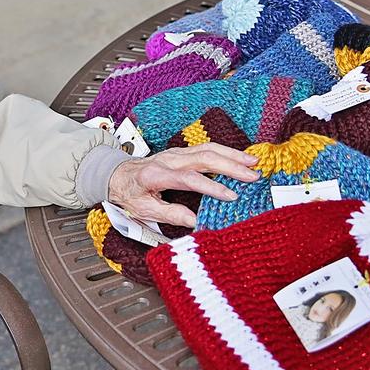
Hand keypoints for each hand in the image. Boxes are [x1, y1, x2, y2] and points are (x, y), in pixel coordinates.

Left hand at [107, 143, 258, 227]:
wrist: (116, 174)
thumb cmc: (129, 193)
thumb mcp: (144, 210)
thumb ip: (170, 214)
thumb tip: (195, 221)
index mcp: (156, 175)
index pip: (188, 179)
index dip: (211, 187)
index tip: (231, 196)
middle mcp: (167, 160)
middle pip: (203, 158)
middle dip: (230, 166)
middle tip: (252, 175)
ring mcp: (174, 153)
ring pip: (207, 149)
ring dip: (232, 155)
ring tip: (253, 162)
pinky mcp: (180, 152)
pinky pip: (205, 148)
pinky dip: (225, 151)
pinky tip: (239, 157)